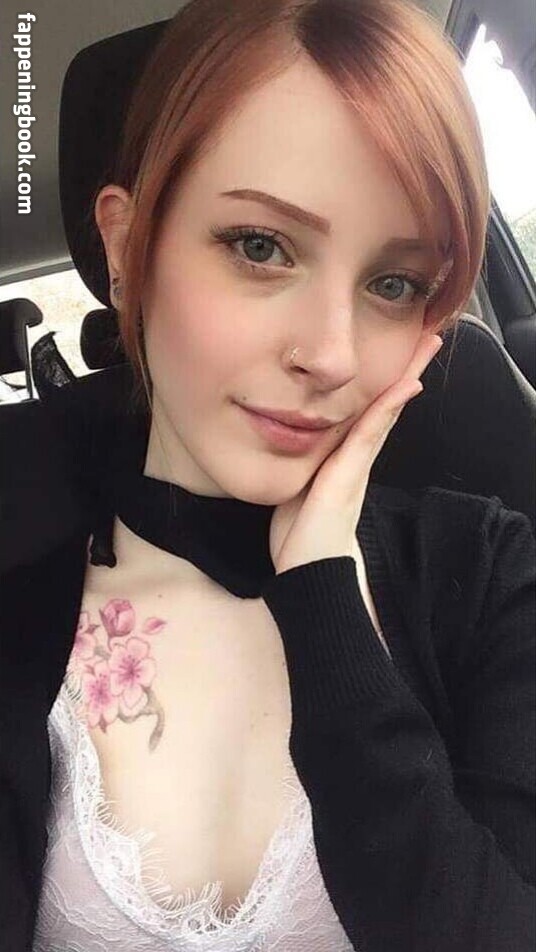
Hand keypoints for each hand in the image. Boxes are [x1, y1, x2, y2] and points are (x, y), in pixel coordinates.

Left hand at [269, 330, 443, 574]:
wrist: (310, 572)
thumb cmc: (301, 534)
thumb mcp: (298, 489)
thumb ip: (299, 466)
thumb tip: (285, 443)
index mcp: (342, 457)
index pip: (367, 410)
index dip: (384, 383)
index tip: (399, 355)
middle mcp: (356, 456)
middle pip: (385, 404)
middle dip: (406, 370)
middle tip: (429, 338)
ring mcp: (358, 464)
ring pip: (385, 410)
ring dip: (407, 376)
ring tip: (428, 346)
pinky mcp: (352, 474)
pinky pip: (372, 433)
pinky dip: (389, 407)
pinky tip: (405, 385)